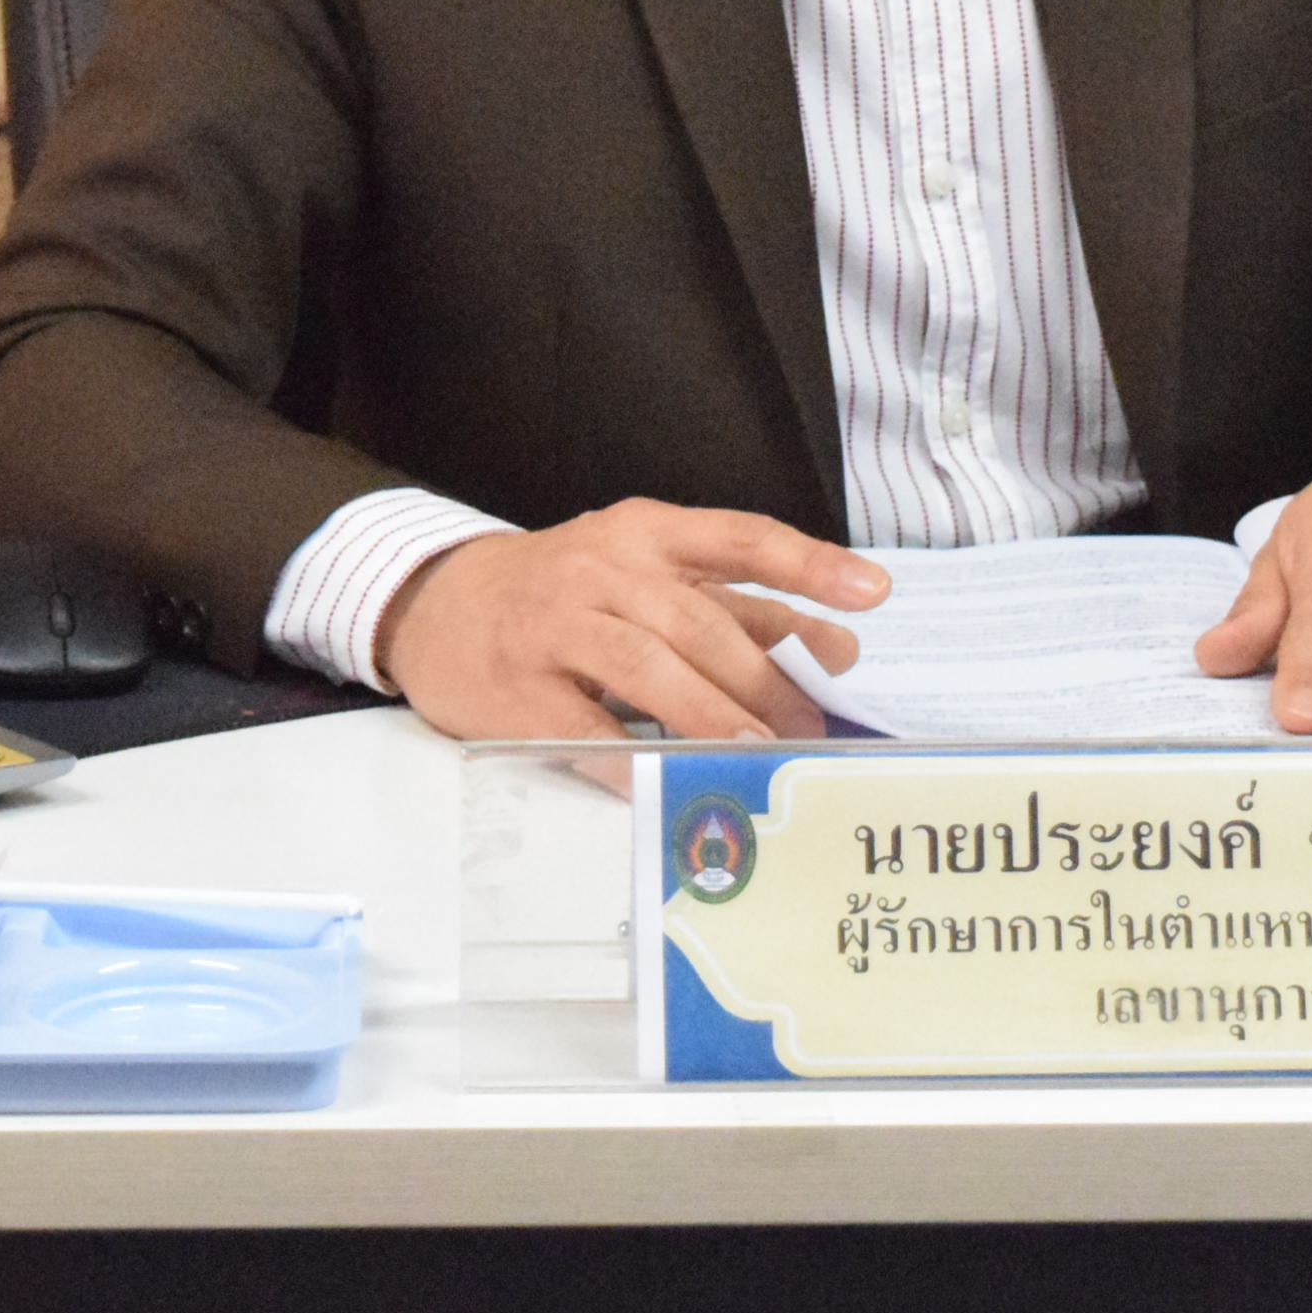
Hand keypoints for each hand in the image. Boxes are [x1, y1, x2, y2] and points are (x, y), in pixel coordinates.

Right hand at [374, 500, 885, 742]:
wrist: (438, 603)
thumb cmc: (564, 594)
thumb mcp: (642, 577)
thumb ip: (730, 607)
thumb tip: (832, 650)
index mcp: (644, 532)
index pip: (740, 539)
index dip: (810, 564)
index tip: (873, 592)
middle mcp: (601, 567)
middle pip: (702, 621)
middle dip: (769, 679)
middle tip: (813, 725)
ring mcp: (553, 624)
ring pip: (650, 668)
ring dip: (714, 717)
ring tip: (760, 752)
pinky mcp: (515, 687)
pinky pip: (585, 728)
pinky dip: (633, 758)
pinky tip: (670, 780)